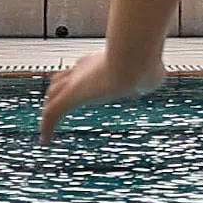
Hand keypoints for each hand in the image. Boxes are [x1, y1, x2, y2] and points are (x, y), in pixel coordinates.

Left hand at [37, 42, 171, 135]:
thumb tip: (157, 75)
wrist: (135, 60)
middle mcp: (83, 68)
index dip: (77, 78)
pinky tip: (45, 142)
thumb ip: (151, 72)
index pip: (81, 68)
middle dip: (56, 92)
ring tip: (47, 128)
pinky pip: (52, 114)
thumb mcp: (151, 69)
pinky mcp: (70, 97)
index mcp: (100, 60)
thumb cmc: (145, 63)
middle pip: (60, 79)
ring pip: (53, 97)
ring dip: (49, 110)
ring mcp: (75, 82)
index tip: (78, 87)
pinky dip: (46, 128)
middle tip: (54, 104)